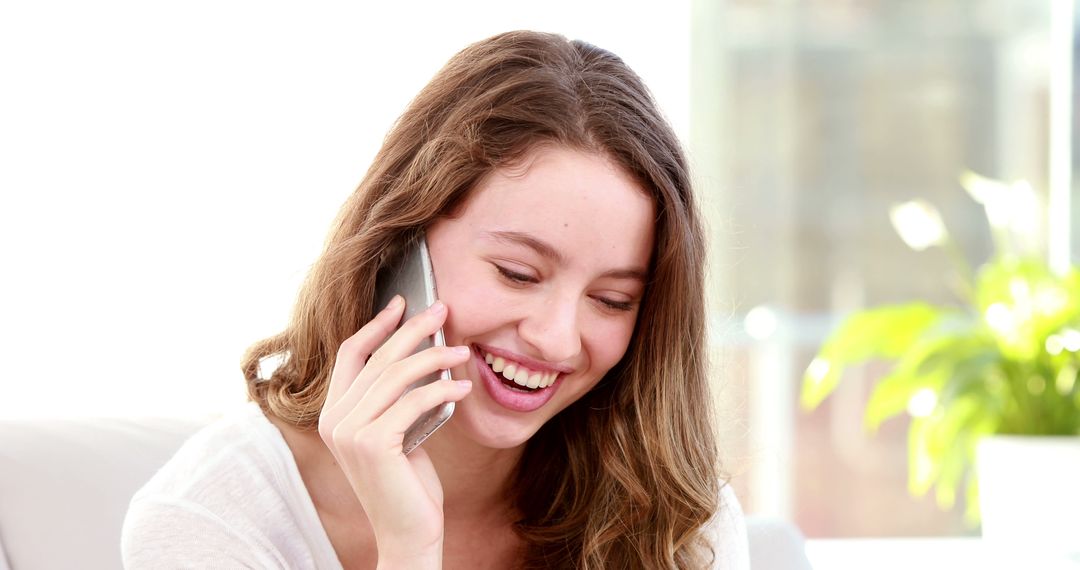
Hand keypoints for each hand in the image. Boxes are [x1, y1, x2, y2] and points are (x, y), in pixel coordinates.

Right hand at [318, 296, 472, 565]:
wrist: (408, 533)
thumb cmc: (407, 483)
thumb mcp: (397, 432)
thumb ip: (394, 399)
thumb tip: (423, 351)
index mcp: (332, 414)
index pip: (350, 354)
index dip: (376, 324)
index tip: (402, 303)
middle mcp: (333, 420)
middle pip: (377, 358)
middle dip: (413, 329)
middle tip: (443, 310)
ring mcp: (349, 432)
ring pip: (396, 375)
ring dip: (435, 356)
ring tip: (463, 351)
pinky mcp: (373, 444)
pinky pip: (413, 401)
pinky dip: (442, 388)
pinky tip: (463, 385)